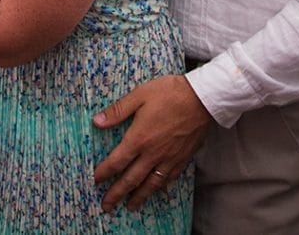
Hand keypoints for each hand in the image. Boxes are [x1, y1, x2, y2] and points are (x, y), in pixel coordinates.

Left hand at [92, 75, 211, 211]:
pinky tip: (157, 190)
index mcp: (139, 138)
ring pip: (151, 184)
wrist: (203, 98)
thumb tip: (97, 121)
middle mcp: (153, 153)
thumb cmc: (170, 93)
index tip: (95, 180)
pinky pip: (169, 178)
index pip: (116, 162)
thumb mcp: (140, 95)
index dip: (103, 173)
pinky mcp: (183, 158)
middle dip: (116, 194)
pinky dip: (160, 187)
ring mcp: (169, 158)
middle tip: (107, 206)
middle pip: (131, 179)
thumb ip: (118, 110)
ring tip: (130, 206)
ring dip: (138, 197)